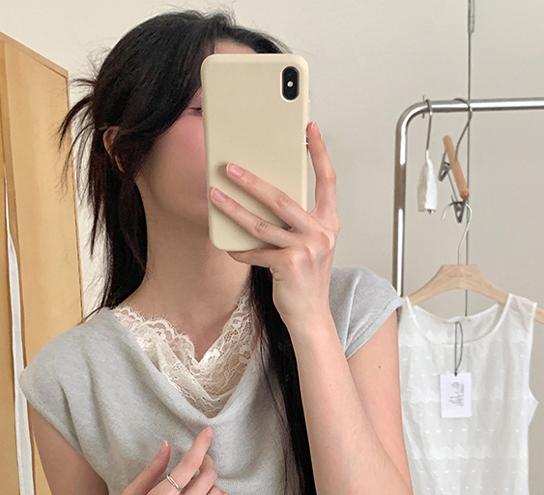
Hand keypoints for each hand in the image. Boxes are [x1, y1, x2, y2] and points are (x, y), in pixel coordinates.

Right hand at [93, 428, 229, 494]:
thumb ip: (151, 470)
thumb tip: (167, 446)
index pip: (190, 465)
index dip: (202, 445)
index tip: (208, 432)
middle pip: (208, 477)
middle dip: (207, 462)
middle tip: (198, 460)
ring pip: (217, 493)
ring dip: (211, 481)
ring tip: (197, 482)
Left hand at [208, 121, 339, 330]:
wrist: (311, 316)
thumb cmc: (305, 279)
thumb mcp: (308, 246)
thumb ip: (294, 223)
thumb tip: (262, 198)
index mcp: (329, 223)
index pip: (327, 180)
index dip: (319, 153)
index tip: (309, 129)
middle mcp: (321, 232)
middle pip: (281, 198)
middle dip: (252, 180)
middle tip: (230, 167)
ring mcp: (307, 249)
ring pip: (261, 223)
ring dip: (233, 209)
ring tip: (215, 196)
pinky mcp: (290, 265)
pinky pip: (255, 252)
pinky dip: (239, 250)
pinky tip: (227, 245)